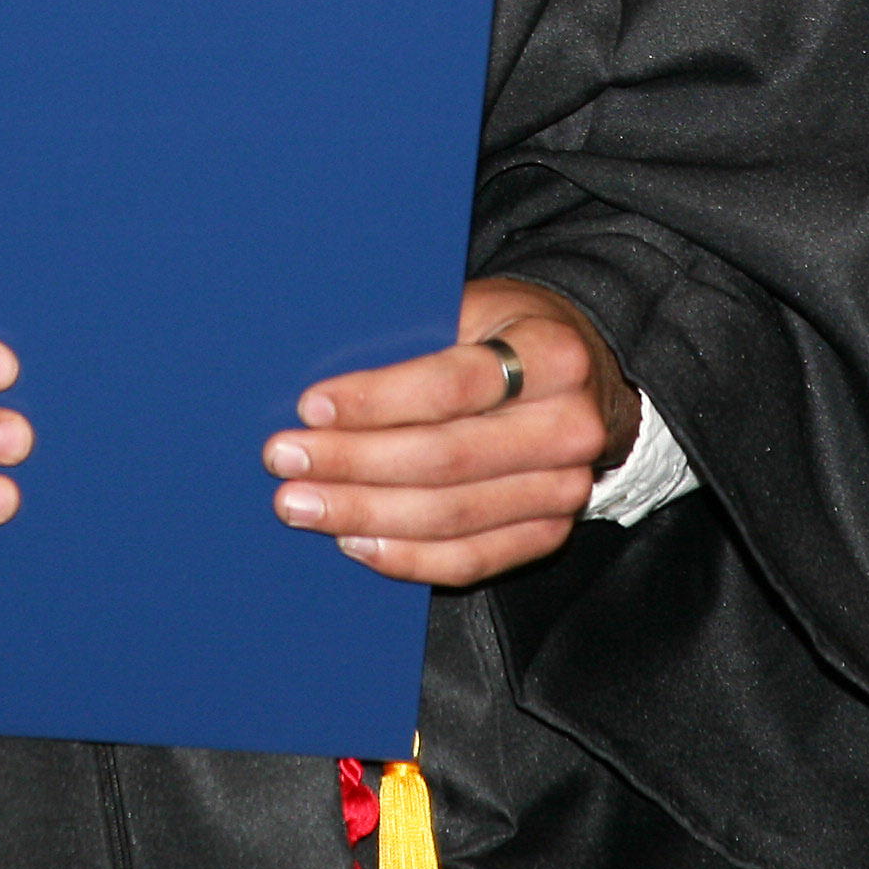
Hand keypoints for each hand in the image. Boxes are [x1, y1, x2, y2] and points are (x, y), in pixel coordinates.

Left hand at [264, 278, 639, 586]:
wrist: (583, 379)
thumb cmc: (506, 335)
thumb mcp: (473, 308)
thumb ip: (414, 338)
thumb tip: (320, 383)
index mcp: (553, 356)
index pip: (452, 385)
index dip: (377, 400)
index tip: (310, 407)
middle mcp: (570, 426)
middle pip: (446, 458)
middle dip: (354, 463)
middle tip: (285, 461)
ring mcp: (565, 488)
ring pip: (452, 516)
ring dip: (366, 514)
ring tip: (303, 505)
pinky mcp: (549, 532)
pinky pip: (471, 559)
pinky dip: (407, 557)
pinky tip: (355, 542)